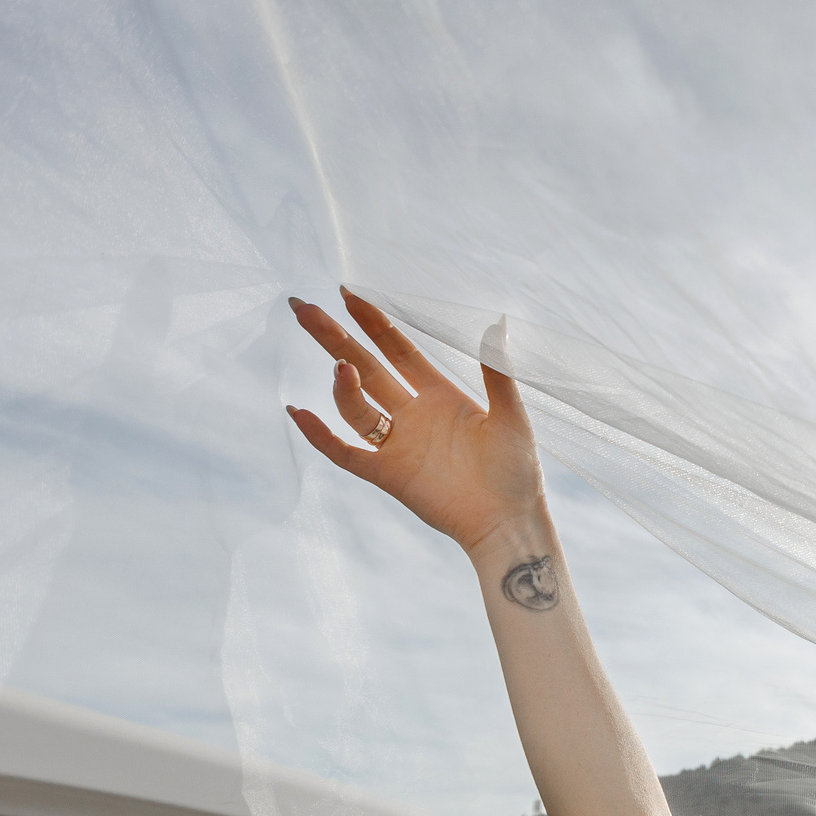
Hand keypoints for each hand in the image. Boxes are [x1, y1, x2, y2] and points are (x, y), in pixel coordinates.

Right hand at [285, 289, 540, 551]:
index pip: (397, 348)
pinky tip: (299, 412)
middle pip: (365, 367)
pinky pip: (346, 453)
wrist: (509, 522)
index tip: (347, 294)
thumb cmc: (517, 471)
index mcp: (440, 395)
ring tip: (340, 366)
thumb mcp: (511, 415)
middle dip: (334, 338)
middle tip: (302, 307)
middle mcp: (413, 414)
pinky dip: (321, 435)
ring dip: (343, 386)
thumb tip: (497, 323)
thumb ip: (497, 372)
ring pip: (355, 407)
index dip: (373, 322)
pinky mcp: (388, 475)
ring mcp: (398, 445)